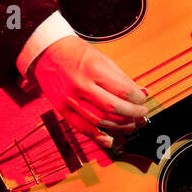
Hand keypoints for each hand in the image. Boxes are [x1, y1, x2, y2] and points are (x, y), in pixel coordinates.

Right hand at [32, 35, 148, 148]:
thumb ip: (122, 78)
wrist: (48, 52)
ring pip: (99, 120)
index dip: (137, 98)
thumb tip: (141, 91)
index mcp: (94, 70)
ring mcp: (71, 99)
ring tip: (130, 123)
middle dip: (132, 114)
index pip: (123, 90)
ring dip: (118, 125)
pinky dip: (96, 135)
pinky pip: (81, 127)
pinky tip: (108, 138)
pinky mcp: (62, 109)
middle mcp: (82, 86)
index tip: (143, 100)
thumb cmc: (76, 53)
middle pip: (113, 107)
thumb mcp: (103, 59)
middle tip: (141, 113)